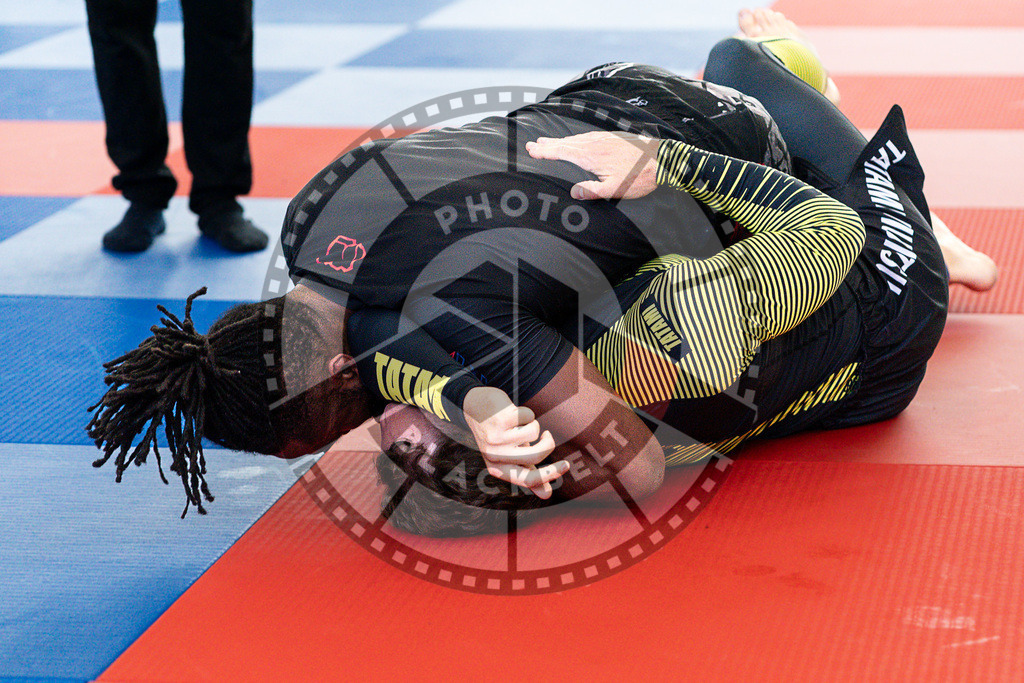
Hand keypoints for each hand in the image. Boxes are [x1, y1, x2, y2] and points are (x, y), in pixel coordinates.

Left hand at [463, 386, 566, 498]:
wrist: (474, 406)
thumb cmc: (498, 434)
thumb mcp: (510, 457)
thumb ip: (528, 473)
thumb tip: (547, 495)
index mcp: (497, 469)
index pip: (528, 479)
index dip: (550, 475)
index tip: (566, 466)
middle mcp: (495, 456)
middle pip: (536, 455)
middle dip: (549, 444)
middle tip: (547, 436)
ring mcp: (496, 438)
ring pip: (534, 432)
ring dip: (532, 424)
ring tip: (518, 423)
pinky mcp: (500, 419)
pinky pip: (528, 416)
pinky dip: (525, 412)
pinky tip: (512, 412)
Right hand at [525, 131, 658, 200]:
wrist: (663, 159)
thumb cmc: (640, 177)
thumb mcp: (615, 189)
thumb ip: (593, 190)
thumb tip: (573, 192)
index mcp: (591, 156)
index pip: (562, 152)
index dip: (546, 151)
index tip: (532, 150)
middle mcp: (595, 144)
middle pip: (566, 143)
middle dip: (548, 144)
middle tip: (532, 144)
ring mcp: (604, 138)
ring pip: (577, 138)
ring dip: (561, 141)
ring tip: (548, 142)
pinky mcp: (613, 137)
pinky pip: (588, 136)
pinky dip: (576, 139)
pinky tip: (576, 141)